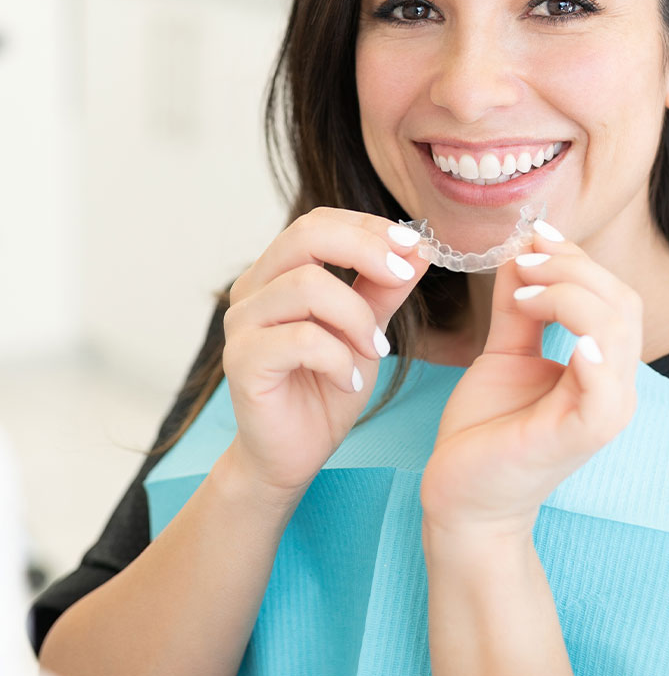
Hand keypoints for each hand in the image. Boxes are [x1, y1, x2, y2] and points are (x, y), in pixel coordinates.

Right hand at [221, 207, 429, 494]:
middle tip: (403, 277)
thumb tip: (420, 248)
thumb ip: (385, 288)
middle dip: (365, 249)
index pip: (320, 222)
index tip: (414, 245)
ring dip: (357, 316)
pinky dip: (338, 358)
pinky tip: (351, 381)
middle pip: (306, 235)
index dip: (368, 227)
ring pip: (307, 285)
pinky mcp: (241, 360)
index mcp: (280, 271)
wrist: (293, 453)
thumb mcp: (367, 330)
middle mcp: (254, 287)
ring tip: (376, 350)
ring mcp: (242, 323)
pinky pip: (300, 339)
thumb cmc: (326, 386)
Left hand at [420, 225, 641, 534]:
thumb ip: (520, 306)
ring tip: (525, 292)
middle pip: (622, 302)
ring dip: (569, 294)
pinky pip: (604, 386)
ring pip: (616, 329)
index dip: (577, 258)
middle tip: (524, 261)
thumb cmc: (487, 428)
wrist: (462, 495)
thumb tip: (525, 249)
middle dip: (573, 268)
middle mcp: (615, 387)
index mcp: (603, 366)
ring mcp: (605, 412)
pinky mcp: (583, 435)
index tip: (533, 237)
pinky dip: (590, 347)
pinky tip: (558, 325)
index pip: (613, 295)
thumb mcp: (505, 352)